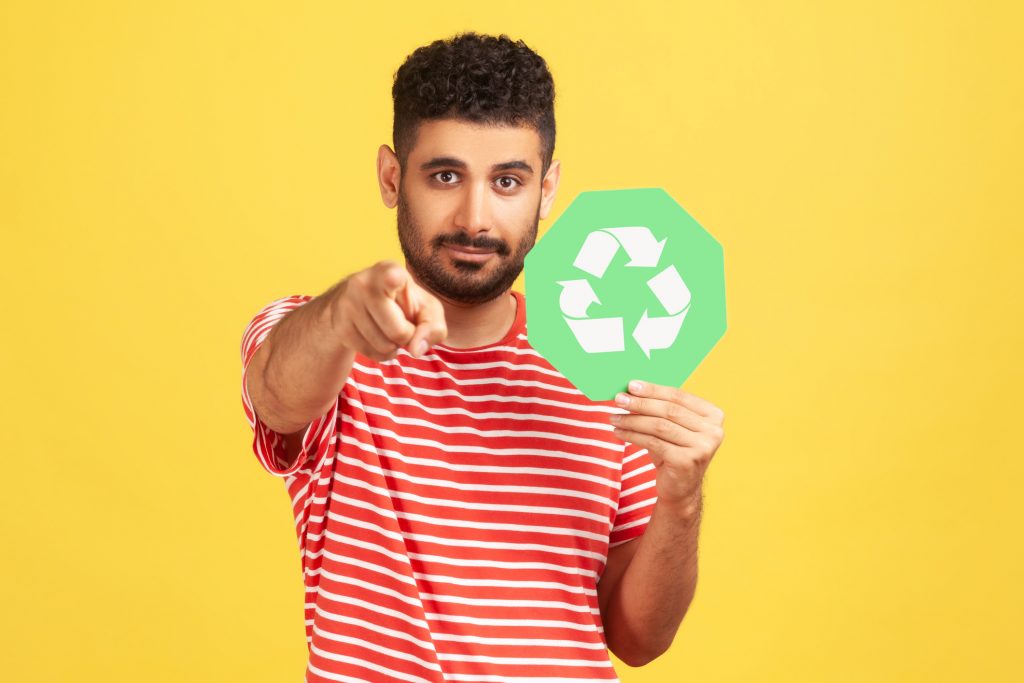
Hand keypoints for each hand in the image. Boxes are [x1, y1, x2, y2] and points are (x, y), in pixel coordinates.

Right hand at [331, 260, 447, 360]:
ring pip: (384, 346)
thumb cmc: (403, 303)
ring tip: (388, 328)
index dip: (393, 279)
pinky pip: (370, 354)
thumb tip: (415, 350)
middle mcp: (364, 284)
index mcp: (389, 270)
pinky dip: (380, 353)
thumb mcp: (427, 308)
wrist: (361, 303)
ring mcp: (348, 305)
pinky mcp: (339, 326)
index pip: (391, 276)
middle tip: (403, 323)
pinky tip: (378, 337)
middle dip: (407, 336)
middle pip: (398, 331)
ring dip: (393, 346)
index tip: (394, 277)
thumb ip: (433, 327)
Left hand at [609, 380, 724, 511]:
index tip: (631, 385)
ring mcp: (703, 447)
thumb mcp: (671, 427)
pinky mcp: (687, 461)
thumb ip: (660, 408)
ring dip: (633, 419)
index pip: (679, 396)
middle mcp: (713, 431)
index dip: (653, 389)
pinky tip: (618, 432)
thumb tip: (631, 390)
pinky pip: (653, 442)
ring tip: (614, 417)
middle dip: (640, 403)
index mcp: (714, 415)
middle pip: (669, 410)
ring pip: (659, 426)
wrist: (680, 489)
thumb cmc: (673, 451)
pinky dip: (632, 435)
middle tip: (619, 398)